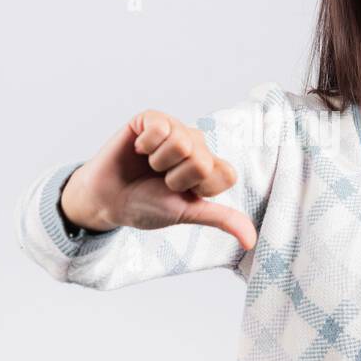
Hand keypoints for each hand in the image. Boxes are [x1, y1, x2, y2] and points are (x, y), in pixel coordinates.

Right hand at [59, 108, 257, 249]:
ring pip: (181, 142)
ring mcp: (175, 129)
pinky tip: (137, 149)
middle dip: (176, 178)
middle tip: (160, 179)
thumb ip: (222, 219)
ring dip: (158, 162)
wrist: (109, 201)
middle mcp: (196, 144)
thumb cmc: (147, 206)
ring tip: (149, 165)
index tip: (183, 193)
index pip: (226, 174)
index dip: (200, 189)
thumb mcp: (188, 213)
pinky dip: (144, 145)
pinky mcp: (152, 118)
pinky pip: (159, 127)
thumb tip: (251, 241)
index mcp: (209, 166)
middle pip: (201, 160)